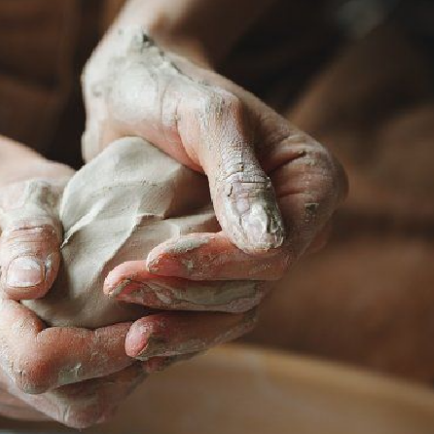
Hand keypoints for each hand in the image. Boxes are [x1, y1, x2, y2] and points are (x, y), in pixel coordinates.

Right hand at [0, 145, 146, 427]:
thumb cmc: (24, 203)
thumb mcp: (28, 197)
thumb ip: (28, 235)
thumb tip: (28, 285)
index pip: (38, 360)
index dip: (100, 353)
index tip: (147, 325)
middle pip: (62, 397)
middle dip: (119, 371)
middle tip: (160, 331)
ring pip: (71, 409)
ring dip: (117, 380)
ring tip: (143, 335)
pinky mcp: (6, 394)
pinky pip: (66, 406)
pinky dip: (102, 383)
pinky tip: (116, 344)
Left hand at [82, 27, 347, 361]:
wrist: (131, 90)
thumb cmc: (170, 86)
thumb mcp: (204, 115)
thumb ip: (237, 175)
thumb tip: (270, 246)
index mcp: (313, 183)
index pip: (279, 247)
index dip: (221, 263)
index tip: (158, 258)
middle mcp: (296, 224)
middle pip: (254, 286)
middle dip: (187, 295)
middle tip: (120, 286)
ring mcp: (258, 250)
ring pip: (230, 310)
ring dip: (179, 325)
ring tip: (127, 337)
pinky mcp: (220, 267)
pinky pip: (208, 312)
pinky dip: (176, 331)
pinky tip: (140, 347)